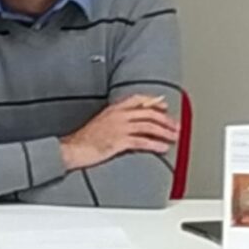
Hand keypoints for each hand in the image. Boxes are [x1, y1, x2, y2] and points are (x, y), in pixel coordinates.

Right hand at [60, 95, 180, 170]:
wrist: (72, 149)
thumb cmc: (83, 140)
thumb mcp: (100, 122)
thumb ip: (115, 119)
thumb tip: (131, 124)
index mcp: (113, 109)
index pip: (137, 99)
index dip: (153, 102)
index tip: (164, 105)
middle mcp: (118, 115)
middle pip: (148, 113)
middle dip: (165, 119)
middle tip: (175, 126)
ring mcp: (119, 128)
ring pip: (149, 126)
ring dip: (164, 132)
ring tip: (173, 137)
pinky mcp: (119, 141)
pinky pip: (142, 141)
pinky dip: (155, 144)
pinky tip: (162, 148)